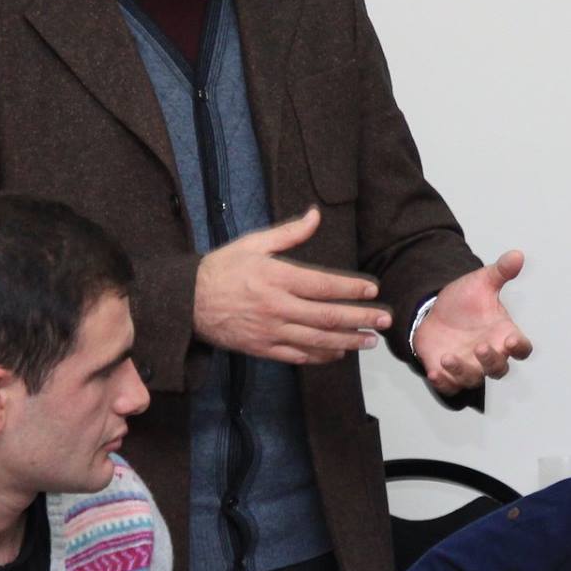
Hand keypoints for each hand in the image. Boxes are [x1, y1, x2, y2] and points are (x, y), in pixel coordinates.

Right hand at [192, 208, 390, 364]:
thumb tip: (316, 214)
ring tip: (370, 340)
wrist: (186, 303)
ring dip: (347, 341)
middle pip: (327, 316)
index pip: (324, 285)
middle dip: (360, 318)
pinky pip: (298, 356)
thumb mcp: (253, 243)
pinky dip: (321, 356)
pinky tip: (338, 352)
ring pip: (317, 340)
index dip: (351, 288)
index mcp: (277, 278)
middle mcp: (277, 307)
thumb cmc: (221, 269)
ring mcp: (270, 331)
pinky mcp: (262, 349)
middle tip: (384, 320)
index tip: (372, 289)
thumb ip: (289, 233)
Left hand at [415, 252, 532, 392]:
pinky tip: (435, 372)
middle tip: (480, 347)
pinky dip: (443, 383)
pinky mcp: (447, 373)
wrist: (433, 310)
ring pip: (473, 379)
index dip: (519, 347)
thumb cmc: (464, 301)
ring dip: (462, 371)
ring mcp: (468, 365)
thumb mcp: (481, 282)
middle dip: (491, 362)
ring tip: (447, 357)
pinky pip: (450, 387)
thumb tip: (517, 255)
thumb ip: (501, 271)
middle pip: (499, 369)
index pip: (521, 348)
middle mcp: (489, 353)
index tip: (511, 339)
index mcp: (502, 333)